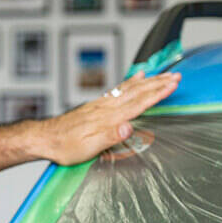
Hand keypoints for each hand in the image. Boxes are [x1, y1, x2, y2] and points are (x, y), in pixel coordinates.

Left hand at [40, 71, 180, 165]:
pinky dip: (129, 82)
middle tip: (176, 76)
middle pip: (137, 92)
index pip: (138, 103)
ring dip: (148, 81)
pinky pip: (117, 89)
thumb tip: (128, 127)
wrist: (45, 138)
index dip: (157, 94)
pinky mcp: (95, 105)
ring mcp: (100, 105)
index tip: (172, 85)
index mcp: (108, 118)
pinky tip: (136, 77)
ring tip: (163, 74)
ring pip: (129, 89)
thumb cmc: (65, 146)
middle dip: (158, 84)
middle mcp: (105, 108)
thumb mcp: (88, 148)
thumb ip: (110, 137)